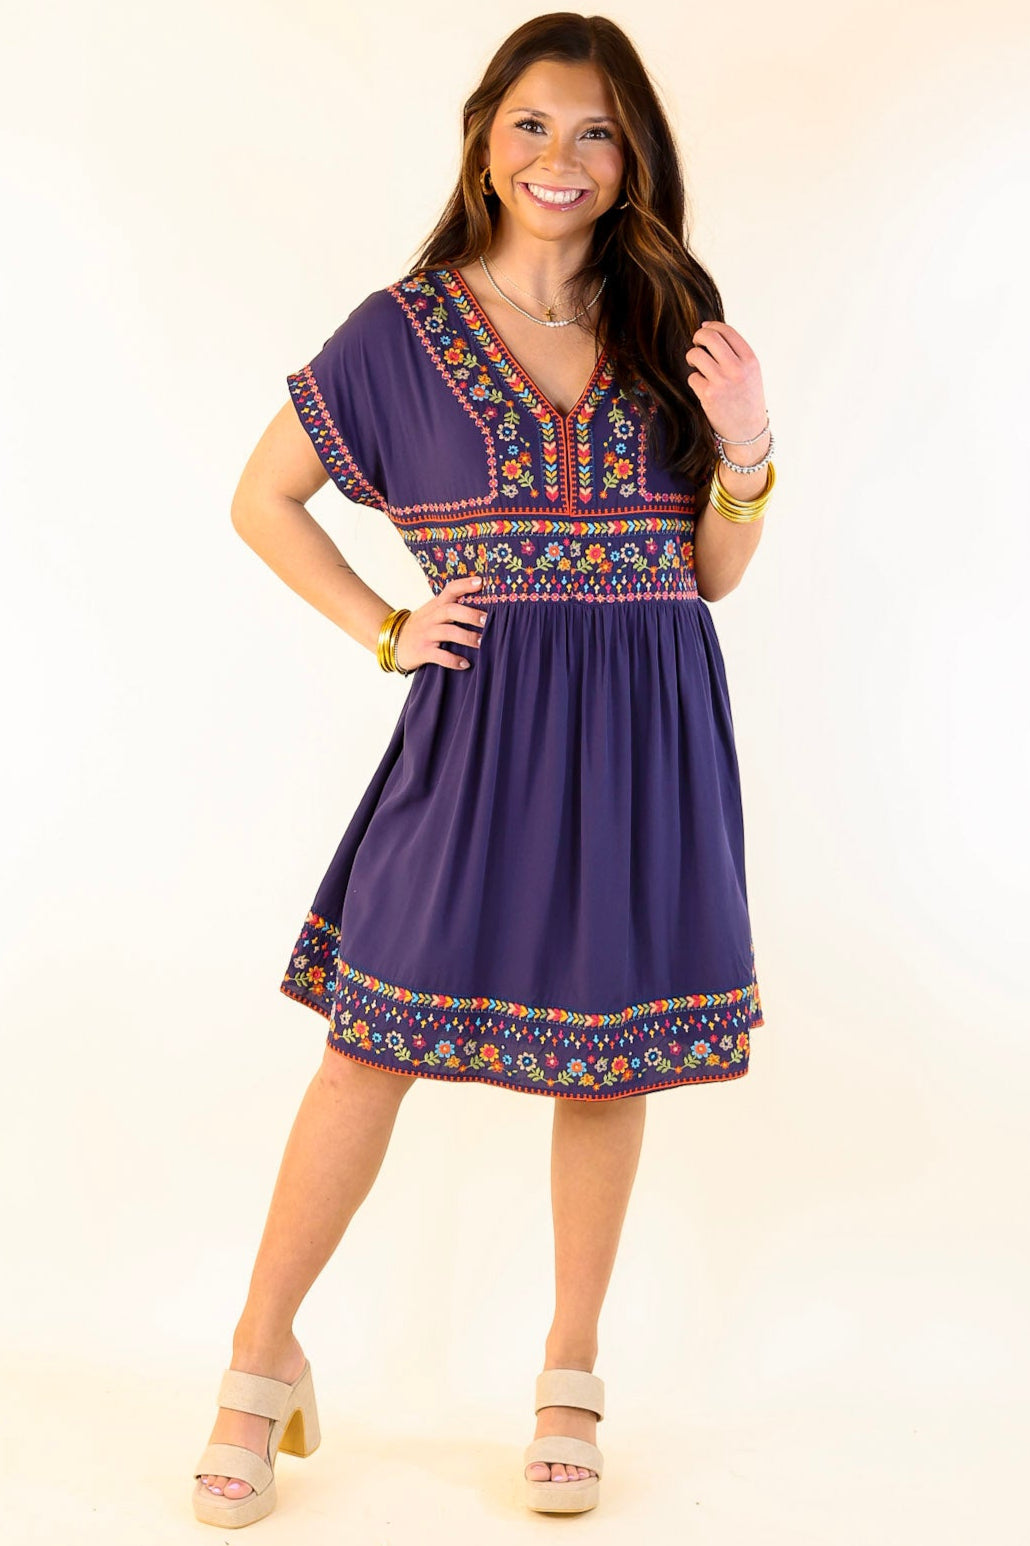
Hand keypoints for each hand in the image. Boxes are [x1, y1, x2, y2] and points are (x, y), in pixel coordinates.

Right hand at [394, 573, 486, 671]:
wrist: (392, 642)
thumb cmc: (420, 626)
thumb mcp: (431, 612)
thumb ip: (450, 606)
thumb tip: (481, 605)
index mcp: (435, 606)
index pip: (450, 590)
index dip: (465, 585)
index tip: (481, 582)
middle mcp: (431, 618)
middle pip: (451, 610)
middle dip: (470, 614)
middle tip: (486, 620)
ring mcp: (426, 634)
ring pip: (447, 632)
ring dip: (466, 637)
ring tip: (481, 642)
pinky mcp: (422, 651)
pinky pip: (440, 656)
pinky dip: (453, 660)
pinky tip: (465, 664)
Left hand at [685, 320, 767, 443]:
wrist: (748, 432)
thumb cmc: (747, 400)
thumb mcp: (751, 373)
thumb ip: (736, 353)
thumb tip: (710, 331)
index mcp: (750, 360)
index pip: (727, 331)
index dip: (712, 326)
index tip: (705, 328)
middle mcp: (737, 368)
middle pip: (709, 337)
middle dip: (698, 336)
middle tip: (696, 343)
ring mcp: (722, 382)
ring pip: (696, 355)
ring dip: (692, 358)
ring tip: (696, 365)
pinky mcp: (708, 395)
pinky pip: (692, 377)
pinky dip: (694, 380)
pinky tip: (702, 387)